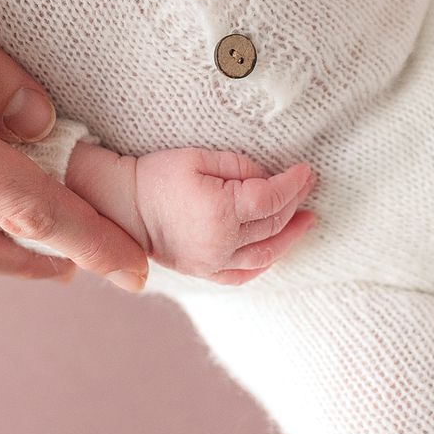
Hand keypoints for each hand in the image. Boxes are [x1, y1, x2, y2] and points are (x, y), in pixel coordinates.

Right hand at [133, 147, 318, 284]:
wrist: (123, 206)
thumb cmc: (158, 176)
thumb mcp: (199, 158)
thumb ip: (240, 167)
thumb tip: (268, 179)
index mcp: (220, 211)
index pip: (272, 197)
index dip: (293, 183)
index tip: (307, 171)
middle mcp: (220, 243)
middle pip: (273, 224)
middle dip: (296, 202)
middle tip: (309, 186)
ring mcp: (212, 263)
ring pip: (265, 254)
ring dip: (290, 236)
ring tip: (306, 220)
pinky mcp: (204, 272)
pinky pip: (243, 275)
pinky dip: (265, 263)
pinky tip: (277, 249)